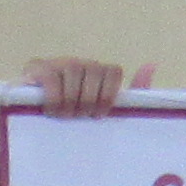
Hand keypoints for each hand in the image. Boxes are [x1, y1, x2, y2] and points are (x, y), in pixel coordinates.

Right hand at [23, 55, 156, 116]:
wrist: (33, 122)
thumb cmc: (71, 118)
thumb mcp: (102, 111)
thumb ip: (130, 93)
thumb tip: (152, 65)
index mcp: (97, 73)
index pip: (113, 70)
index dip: (108, 94)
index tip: (100, 114)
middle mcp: (80, 63)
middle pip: (94, 70)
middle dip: (88, 100)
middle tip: (80, 117)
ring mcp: (58, 63)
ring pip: (74, 71)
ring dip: (70, 100)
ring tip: (65, 116)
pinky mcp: (37, 68)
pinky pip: (52, 76)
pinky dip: (55, 97)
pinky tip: (51, 110)